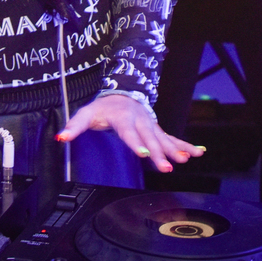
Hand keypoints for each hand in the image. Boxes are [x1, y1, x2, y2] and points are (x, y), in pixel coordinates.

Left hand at [57, 94, 204, 172]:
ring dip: (176, 150)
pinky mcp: (157, 130)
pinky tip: (199, 152)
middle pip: (150, 139)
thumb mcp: (86, 114)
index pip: (129, 134)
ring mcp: (151, 126)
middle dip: (160, 153)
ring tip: (187, 159)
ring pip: (165, 139)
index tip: (145, 155)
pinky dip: (186, 145)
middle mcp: (140, 122)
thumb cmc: (103, 108)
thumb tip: (62, 137)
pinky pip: (173, 138)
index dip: (137, 145)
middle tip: (168, 167)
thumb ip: (74, 126)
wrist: (121, 94)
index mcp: (122, 119)